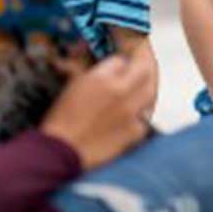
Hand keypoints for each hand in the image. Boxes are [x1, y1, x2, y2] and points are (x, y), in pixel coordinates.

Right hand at [39, 50, 156, 170]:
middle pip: (144, 68)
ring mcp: (131, 112)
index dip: (122, 60)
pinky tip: (138, 113)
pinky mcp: (135, 131)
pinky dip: (143, 113)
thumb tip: (113, 67)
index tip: (123, 62)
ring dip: (148, 85)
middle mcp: (120, 91)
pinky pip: (147, 116)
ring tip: (143, 85)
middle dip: (143, 63)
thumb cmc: (61, 120)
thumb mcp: (74, 86)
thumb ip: (96, 74)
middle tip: (142, 63)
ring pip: (151, 90)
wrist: (61, 151)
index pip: (121, 60)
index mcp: (101, 78)